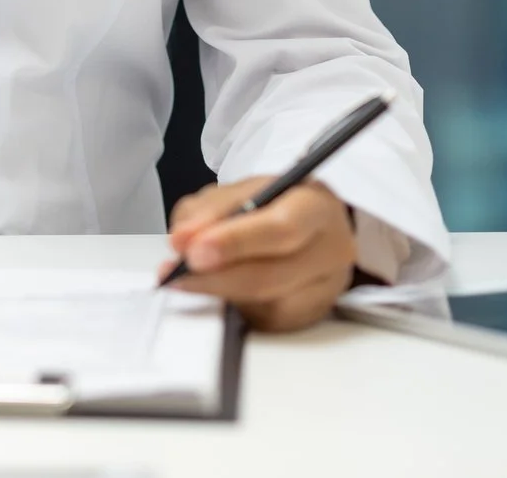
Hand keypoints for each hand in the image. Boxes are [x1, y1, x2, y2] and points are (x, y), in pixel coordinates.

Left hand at [164, 178, 357, 331]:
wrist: (318, 228)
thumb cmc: (277, 205)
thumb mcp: (245, 188)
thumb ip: (211, 210)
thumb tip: (183, 241)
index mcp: (317, 208)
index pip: (281, 229)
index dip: (235, 242)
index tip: (193, 251)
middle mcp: (329, 252)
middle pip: (269, 275)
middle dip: (215, 276)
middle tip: (177, 271)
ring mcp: (325, 290)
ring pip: (262, 302)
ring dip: (214, 291)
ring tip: (180, 277)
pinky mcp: (311, 317)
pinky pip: (262, 317)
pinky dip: (230, 303)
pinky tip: (210, 288)